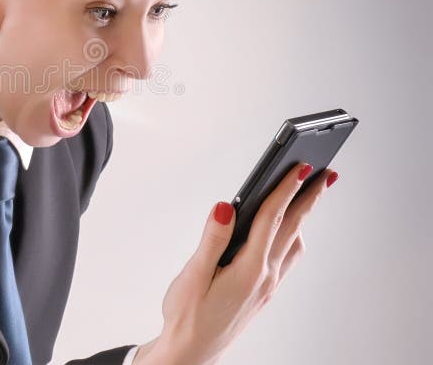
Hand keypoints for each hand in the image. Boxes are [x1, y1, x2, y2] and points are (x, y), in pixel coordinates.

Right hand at [134, 162, 337, 364]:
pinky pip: (287, 258)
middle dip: (309, 198)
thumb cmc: (187, 316)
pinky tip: (288, 231)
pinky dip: (292, 235)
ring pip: (293, 243)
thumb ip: (212, 239)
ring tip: (309, 195)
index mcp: (248, 270)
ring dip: (303, 216)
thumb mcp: (193, 276)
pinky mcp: (263, 292)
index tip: (300, 168)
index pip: (272, 220)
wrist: (192, 352)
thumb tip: (225, 207)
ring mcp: (267, 286)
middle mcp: (265, 278)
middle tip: (326, 174)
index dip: (286, 190)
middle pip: (292, 228)